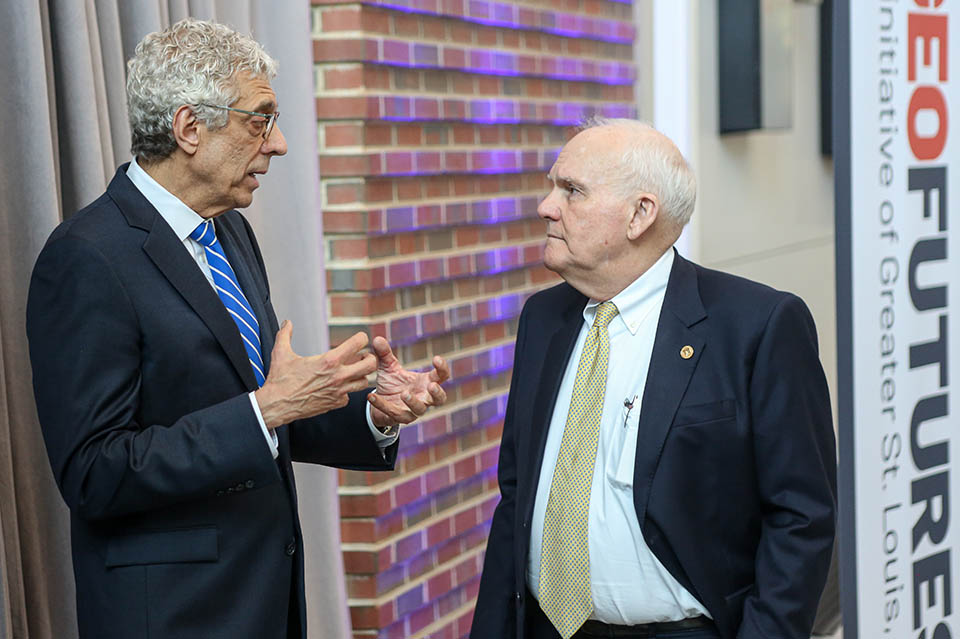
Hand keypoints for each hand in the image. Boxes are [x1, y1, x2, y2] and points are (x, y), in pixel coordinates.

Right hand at [254, 321, 376, 427]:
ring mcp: (339, 392)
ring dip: (361, 375)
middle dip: (370, 358)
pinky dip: (346, 391)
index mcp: (329, 360)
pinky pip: (349, 396)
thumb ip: (285, 334)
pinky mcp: (335, 404)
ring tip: (353, 371)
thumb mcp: (281, 353)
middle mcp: (338, 376)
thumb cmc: (280, 379)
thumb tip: (287, 322)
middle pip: (371, 365)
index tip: (359, 338)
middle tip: (363, 356)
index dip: (361, 338)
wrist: (277, 406)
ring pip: (364, 382)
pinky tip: (338, 386)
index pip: (358, 343)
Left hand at [366, 336, 449, 428]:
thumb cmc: (391, 383)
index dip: (442, 368)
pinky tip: (372, 396)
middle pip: (440, 399)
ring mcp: (413, 410)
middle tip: (432, 385)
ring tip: (405, 393)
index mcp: (426, 382)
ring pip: (420, 409)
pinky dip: (382, 405)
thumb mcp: (388, 367)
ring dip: (413, 402)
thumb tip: (377, 338)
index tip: (436, 358)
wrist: (378, 403)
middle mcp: (424, 397)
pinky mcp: (399, 417)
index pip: (441, 376)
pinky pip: (393, 413)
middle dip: (437, 393)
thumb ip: (384, 354)